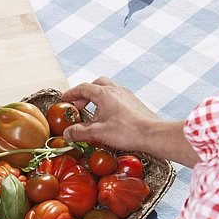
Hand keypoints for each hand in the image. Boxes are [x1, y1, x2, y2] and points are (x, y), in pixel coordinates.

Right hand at [62, 77, 199, 166]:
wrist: (152, 134)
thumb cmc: (127, 131)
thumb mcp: (98, 132)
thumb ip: (80, 132)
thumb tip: (68, 133)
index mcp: (105, 94)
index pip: (84, 88)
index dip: (72, 93)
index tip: (65, 98)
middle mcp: (116, 90)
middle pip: (97, 84)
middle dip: (85, 94)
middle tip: (79, 105)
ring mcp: (127, 96)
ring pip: (108, 90)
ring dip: (97, 99)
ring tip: (94, 114)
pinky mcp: (134, 104)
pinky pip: (117, 98)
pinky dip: (108, 104)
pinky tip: (108, 118)